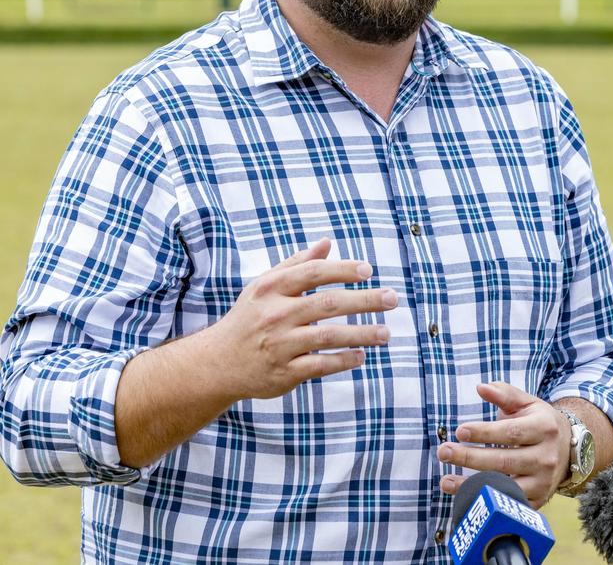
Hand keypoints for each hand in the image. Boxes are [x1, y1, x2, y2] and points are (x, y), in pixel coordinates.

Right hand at [213, 238, 397, 401]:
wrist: (218, 362)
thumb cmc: (249, 317)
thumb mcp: (265, 286)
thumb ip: (297, 264)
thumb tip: (327, 243)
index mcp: (271, 288)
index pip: (314, 272)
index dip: (343, 269)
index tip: (368, 270)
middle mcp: (276, 314)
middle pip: (328, 303)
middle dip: (364, 300)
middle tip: (392, 298)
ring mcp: (280, 344)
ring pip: (329, 336)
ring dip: (362, 333)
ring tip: (386, 333)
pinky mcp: (284, 372)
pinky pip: (321, 364)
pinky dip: (344, 359)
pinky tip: (362, 355)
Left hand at [437, 382, 571, 508]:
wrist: (568, 448)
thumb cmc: (538, 420)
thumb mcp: (525, 402)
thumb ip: (503, 393)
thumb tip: (481, 387)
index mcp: (544, 428)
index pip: (511, 432)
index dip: (484, 433)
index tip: (459, 431)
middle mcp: (546, 457)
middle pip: (505, 461)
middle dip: (470, 458)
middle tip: (443, 452)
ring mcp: (543, 482)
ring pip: (506, 487)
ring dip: (473, 485)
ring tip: (445, 480)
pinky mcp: (538, 500)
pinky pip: (509, 504)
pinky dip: (486, 501)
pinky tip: (464, 496)